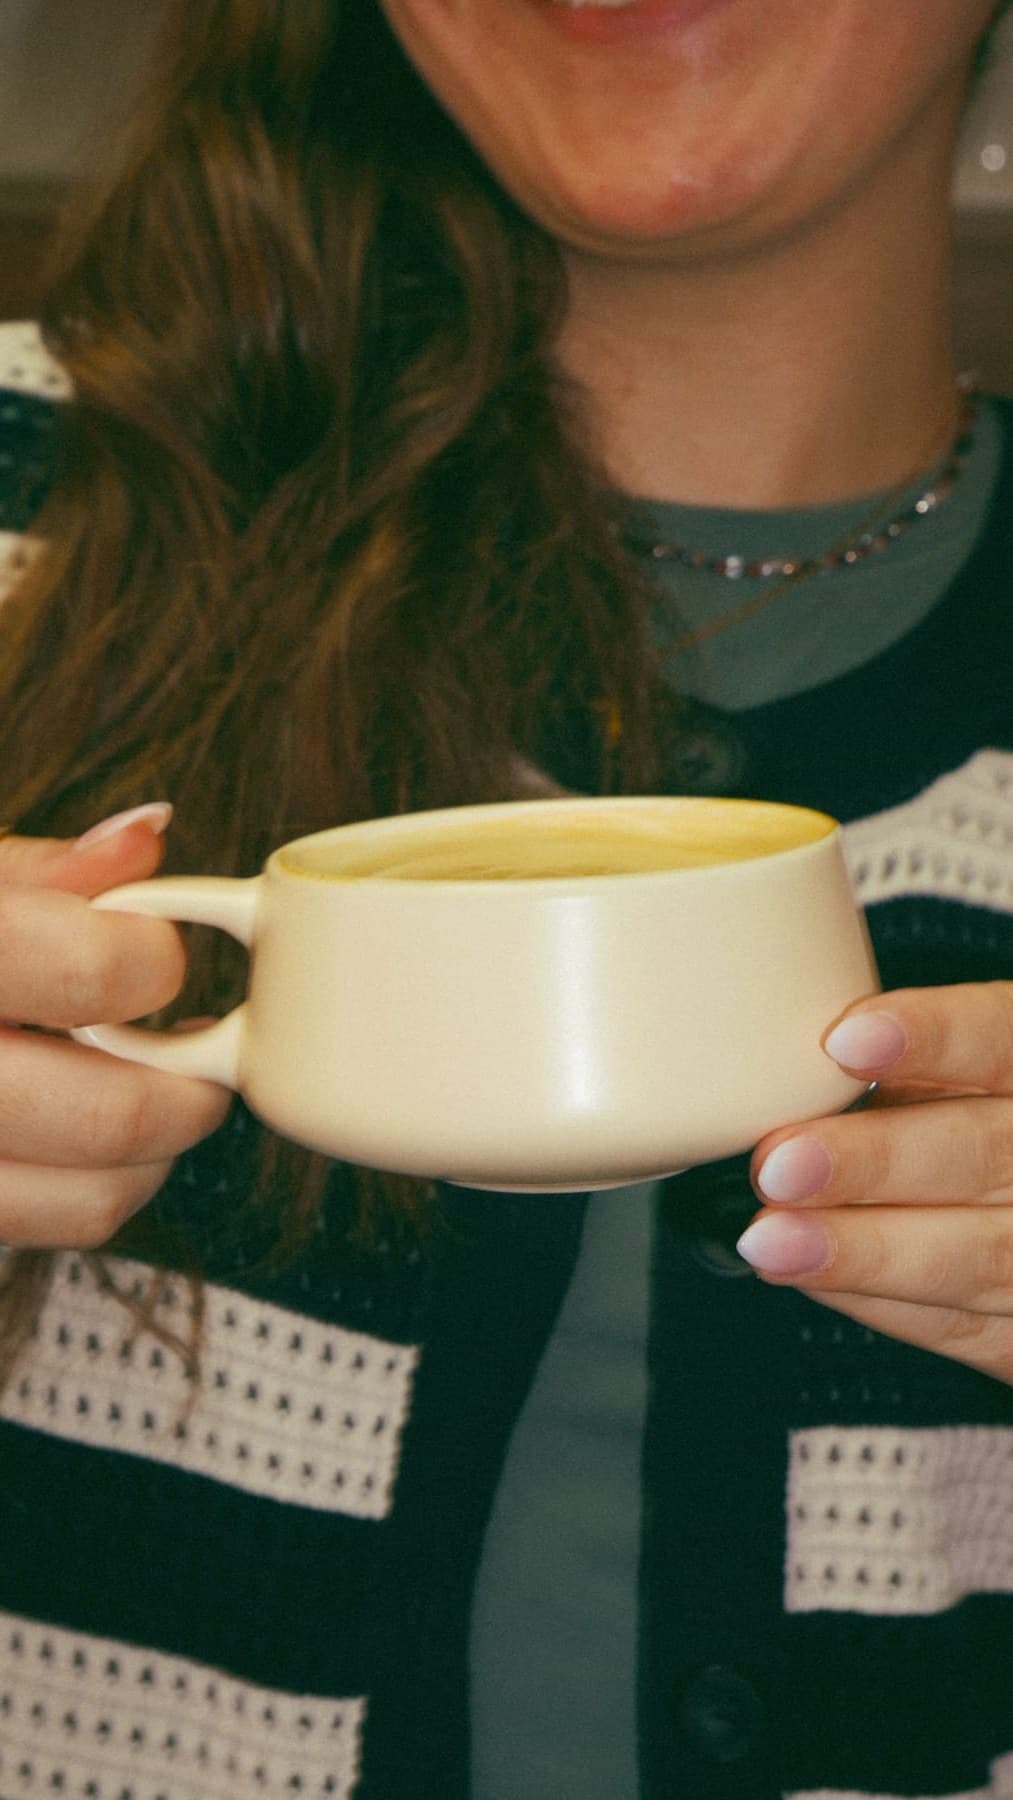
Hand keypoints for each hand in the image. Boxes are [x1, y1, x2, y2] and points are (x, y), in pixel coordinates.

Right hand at [0, 807, 230, 1247]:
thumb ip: (40, 871)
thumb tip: (146, 837)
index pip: (91, 969)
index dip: (152, 955)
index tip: (152, 946)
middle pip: (109, 1112)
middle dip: (188, 1081)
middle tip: (200, 1047)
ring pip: (96, 1194)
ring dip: (157, 1149)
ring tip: (154, 1092)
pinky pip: (56, 1223)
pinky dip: (100, 1189)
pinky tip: (90, 1142)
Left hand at [739, 984, 1012, 1385]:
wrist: (1010, 1211)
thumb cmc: (967, 1125)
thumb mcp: (949, 1078)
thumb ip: (897, 1070)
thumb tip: (771, 1069)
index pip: (1000, 1039)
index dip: (934, 1037)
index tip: (845, 1042)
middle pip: (984, 1152)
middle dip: (874, 1162)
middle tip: (779, 1165)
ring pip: (976, 1253)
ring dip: (862, 1250)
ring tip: (774, 1239)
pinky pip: (960, 1322)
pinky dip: (878, 1301)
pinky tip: (811, 1276)